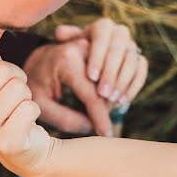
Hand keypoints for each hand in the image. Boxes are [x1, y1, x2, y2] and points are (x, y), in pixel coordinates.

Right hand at [0, 48, 55, 176]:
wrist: (25, 149)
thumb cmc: (9, 106)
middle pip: (1, 70)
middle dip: (17, 77)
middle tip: (14, 94)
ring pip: (18, 88)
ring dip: (26, 95)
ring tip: (19, 108)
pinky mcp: (6, 141)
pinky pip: (29, 107)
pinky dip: (34, 111)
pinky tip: (25, 123)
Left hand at [23, 18, 147, 136]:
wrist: (42, 61)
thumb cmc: (39, 84)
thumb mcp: (41, 103)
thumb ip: (63, 117)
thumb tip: (89, 126)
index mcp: (66, 56)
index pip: (90, 88)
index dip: (100, 114)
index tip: (105, 133)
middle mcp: (86, 43)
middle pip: (113, 66)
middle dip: (113, 93)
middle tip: (108, 113)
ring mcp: (101, 43)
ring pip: (129, 58)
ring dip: (126, 84)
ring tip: (117, 105)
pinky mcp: (112, 47)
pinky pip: (136, 60)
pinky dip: (135, 79)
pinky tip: (125, 98)